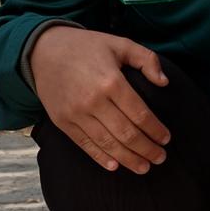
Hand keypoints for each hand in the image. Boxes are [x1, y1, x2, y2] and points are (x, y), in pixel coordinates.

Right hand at [31, 26, 170, 173]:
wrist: (43, 51)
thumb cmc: (85, 46)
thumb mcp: (119, 43)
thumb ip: (146, 59)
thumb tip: (164, 83)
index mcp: (111, 81)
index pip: (140, 114)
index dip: (156, 130)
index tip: (166, 139)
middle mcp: (93, 100)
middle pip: (126, 134)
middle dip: (147, 149)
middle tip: (160, 158)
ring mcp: (76, 113)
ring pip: (108, 144)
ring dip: (128, 159)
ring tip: (143, 167)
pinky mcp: (62, 122)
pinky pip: (85, 145)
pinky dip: (101, 158)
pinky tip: (115, 166)